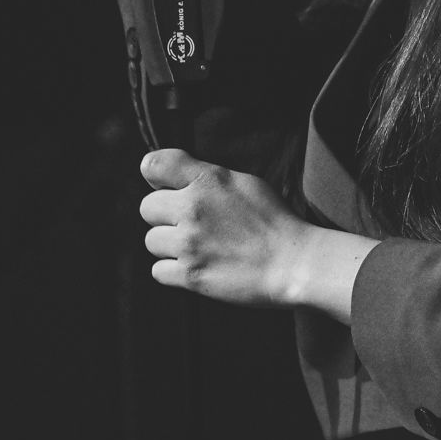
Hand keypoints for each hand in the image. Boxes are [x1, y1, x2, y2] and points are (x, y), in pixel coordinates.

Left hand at [138, 148, 311, 305]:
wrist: (293, 263)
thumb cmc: (274, 222)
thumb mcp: (245, 183)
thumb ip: (208, 177)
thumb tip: (177, 179)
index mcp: (208, 180)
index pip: (154, 165)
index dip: (155, 176)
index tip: (164, 186)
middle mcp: (193, 208)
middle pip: (147, 208)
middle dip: (165, 216)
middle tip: (191, 224)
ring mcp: (189, 243)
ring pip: (151, 241)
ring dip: (170, 246)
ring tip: (199, 248)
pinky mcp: (189, 275)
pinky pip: (158, 271)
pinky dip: (174, 272)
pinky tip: (199, 265)